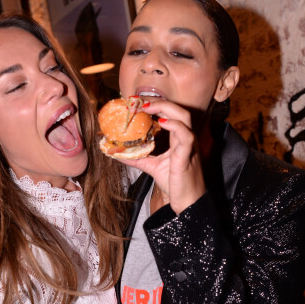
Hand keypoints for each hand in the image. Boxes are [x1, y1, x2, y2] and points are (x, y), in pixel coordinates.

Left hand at [114, 99, 206, 213]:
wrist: (187, 203)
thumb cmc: (175, 183)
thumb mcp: (151, 166)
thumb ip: (135, 158)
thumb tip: (115, 153)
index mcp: (179, 138)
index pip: (170, 113)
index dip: (155, 104)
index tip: (137, 101)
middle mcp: (186, 138)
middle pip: (177, 109)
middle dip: (158, 101)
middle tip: (138, 100)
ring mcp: (189, 146)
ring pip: (184, 117)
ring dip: (165, 108)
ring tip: (147, 106)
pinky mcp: (188, 156)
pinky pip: (186, 136)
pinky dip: (175, 126)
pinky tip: (162, 122)